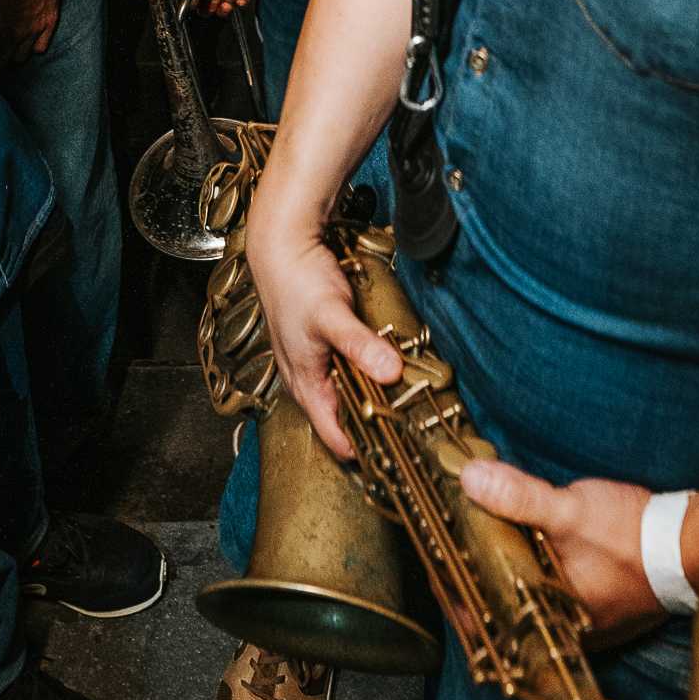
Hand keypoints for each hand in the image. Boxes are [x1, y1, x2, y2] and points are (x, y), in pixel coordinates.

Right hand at [246, 205, 403, 460]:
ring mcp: (315, 360)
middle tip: (415, 426)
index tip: (401, 454)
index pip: (335, 437)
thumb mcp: (331, 315)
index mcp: (304, 384)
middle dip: (375, 424)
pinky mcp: (325, 342)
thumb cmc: (297, 281)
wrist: (282, 245)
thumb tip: (391, 373)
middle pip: (343, 418)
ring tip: (409, 397)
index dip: (365, 450)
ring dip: (374, 394)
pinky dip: (369, 372)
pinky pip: (350, 370)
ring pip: (348, 393)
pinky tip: (390, 364)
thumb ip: (359, 345)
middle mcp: (307, 379)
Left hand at [460, 460, 693, 645]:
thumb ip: (520, 497)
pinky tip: (522, 553)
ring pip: (525, 603)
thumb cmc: (635, 536)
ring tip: (474, 550)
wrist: (688, 547)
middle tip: (446, 552)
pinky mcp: (593, 604)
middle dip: (474, 582)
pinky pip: (549, 594)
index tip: (433, 568)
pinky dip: (530, 574)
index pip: (485, 617)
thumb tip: (471, 479)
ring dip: (501, 578)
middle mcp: (560, 628)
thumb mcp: (571, 510)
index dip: (453, 594)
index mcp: (548, 616)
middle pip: (502, 611)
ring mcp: (579, 620)